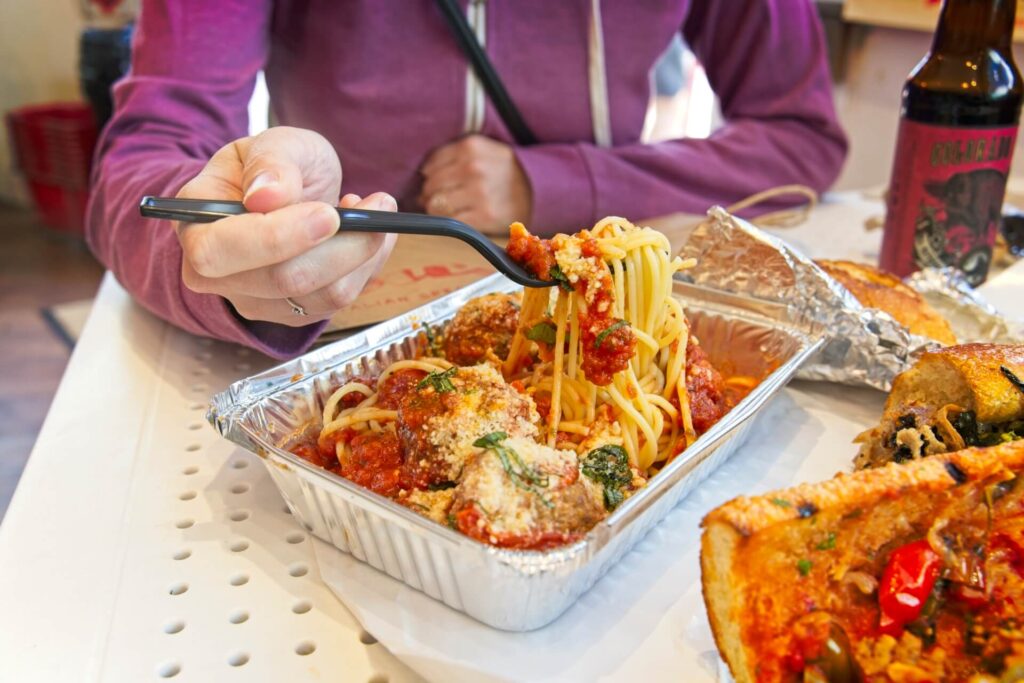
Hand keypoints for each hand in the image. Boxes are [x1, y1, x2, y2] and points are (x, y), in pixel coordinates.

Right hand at [175, 126, 396, 325]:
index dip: (277, 238)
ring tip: (374, 210)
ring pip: (320, 297)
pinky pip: (339, 301)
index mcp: (196, 224)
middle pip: (281, 280)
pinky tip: (368, 234)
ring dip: (363, 253)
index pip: (221, 251)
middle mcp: (215, 274)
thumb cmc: (276, 164)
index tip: (328, 213)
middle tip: (377, 205)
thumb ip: (272, 162)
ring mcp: (253, 300)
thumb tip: (266, 196)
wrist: (287, 190)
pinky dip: (366, 266)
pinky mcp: (291, 313)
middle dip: (340, 246)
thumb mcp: (275, 143)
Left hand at [418, 134, 531, 234]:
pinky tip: (458, 217)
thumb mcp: (483, 149)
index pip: (430, 165)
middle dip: (430, 194)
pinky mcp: (485, 216)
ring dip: (437, 210)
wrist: (538, 189)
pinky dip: (450, 222)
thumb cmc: (504, 170)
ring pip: (436, 205)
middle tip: (438, 198)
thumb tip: (422, 172)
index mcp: (470, 147)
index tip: (435, 181)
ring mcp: (479, 193)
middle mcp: (473, 168)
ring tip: (447, 208)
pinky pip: (451, 222)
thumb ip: (453, 154)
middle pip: (431, 186)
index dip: (429, 176)